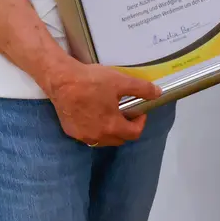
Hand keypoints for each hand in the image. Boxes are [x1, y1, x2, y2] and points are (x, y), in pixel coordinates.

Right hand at [42, 57, 163, 146]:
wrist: (61, 81)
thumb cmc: (92, 81)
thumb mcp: (121, 81)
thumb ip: (142, 89)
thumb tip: (158, 93)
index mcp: (112, 126)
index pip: (134, 134)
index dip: (140, 122)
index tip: (139, 111)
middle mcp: (97, 136)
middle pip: (119, 139)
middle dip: (126, 128)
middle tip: (126, 111)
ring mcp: (82, 136)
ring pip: (103, 139)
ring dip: (111, 130)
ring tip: (110, 112)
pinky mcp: (71, 131)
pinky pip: (88, 135)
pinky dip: (95, 129)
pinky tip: (93, 114)